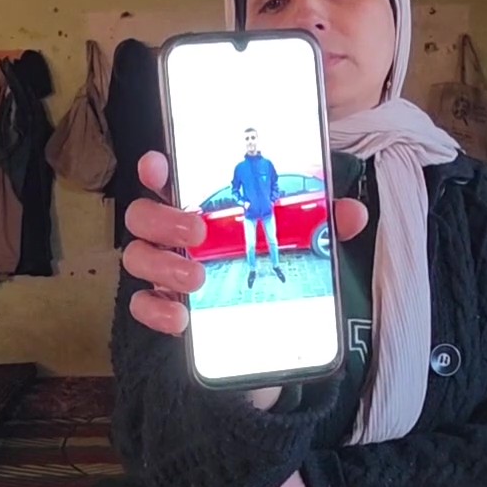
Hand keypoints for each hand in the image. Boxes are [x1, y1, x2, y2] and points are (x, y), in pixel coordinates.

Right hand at [123, 151, 367, 337]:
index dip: (155, 168)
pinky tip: (181, 315)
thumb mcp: (299, 234)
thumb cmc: (267, 257)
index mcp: (199, 202)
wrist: (265, 319)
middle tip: (198, 232)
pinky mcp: (165, 302)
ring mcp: (164, 267)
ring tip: (196, 277)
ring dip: (163, 265)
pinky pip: (142, 304)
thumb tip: (350, 214)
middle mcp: (173, 232)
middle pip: (142, 215)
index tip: (160, 167)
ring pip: (137, 257)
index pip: (164, 175)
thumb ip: (321, 219)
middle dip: (163, 220)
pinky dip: (156, 309)